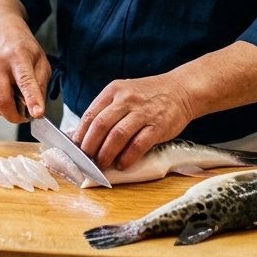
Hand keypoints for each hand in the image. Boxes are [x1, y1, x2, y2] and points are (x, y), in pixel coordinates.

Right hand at [0, 14, 50, 124]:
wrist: (1, 34)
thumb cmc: (25, 50)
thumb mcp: (41, 62)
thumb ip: (40, 85)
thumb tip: (36, 110)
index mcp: (19, 57)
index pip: (25, 81)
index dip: (32, 100)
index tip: (37, 114)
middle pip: (2, 100)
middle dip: (14, 116)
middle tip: (25, 117)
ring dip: (7, 111)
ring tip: (16, 99)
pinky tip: (5, 93)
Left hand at [74, 74, 195, 170]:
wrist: (181, 90)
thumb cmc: (148, 96)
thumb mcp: (124, 94)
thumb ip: (106, 111)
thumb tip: (83, 136)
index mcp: (114, 90)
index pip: (90, 115)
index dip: (80, 136)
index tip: (74, 151)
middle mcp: (127, 99)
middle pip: (100, 126)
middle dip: (89, 148)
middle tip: (86, 162)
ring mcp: (143, 112)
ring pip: (117, 136)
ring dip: (106, 154)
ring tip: (101, 165)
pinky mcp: (158, 125)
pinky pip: (138, 144)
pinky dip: (127, 157)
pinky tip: (122, 164)